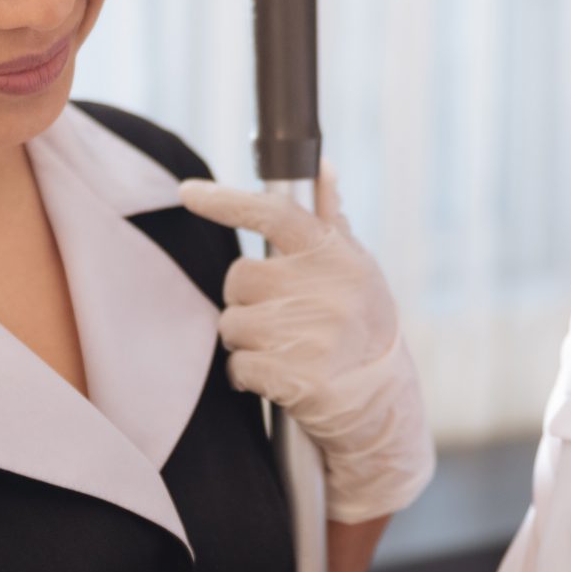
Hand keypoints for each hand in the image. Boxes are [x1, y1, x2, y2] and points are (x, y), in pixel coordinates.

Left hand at [177, 168, 433, 523]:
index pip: (274, 214)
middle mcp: (323, 291)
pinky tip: (277, 375)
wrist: (383, 403)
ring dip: (246, 340)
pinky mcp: (294, 378)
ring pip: (232, 324)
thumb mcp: (358, 271)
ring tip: (283, 348)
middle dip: (247, 299)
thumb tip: (322, 167)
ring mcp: (309, 335)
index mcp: (336, 257)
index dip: (226, 201)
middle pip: (240, 277)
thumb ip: (331, 220)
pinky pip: (236, 366)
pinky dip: (247, 375)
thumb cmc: (364, 327)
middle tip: (276, 316)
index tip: (187, 192)